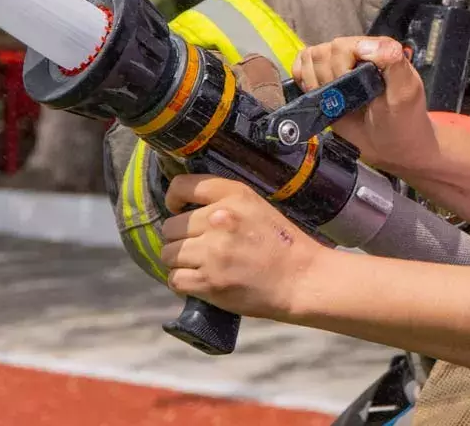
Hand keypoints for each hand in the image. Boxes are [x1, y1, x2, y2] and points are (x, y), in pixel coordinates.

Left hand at [160, 175, 326, 321]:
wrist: (301, 279)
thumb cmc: (281, 243)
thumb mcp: (257, 207)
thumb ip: (223, 202)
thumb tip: (183, 209)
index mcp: (234, 195)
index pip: (182, 186)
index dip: (173, 199)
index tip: (179, 210)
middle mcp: (219, 219)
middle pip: (169, 227)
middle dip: (180, 238)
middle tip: (198, 247)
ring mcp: (212, 252)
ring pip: (168, 254)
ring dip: (180, 261)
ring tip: (200, 265)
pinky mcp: (208, 282)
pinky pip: (174, 279)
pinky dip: (183, 282)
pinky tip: (200, 281)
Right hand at [294, 36, 439, 175]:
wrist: (391, 146)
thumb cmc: (402, 120)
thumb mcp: (405, 92)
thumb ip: (393, 62)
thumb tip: (363, 45)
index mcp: (377, 49)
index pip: (343, 45)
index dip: (340, 68)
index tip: (350, 91)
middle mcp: (355, 52)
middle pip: (323, 53)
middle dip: (328, 80)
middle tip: (344, 101)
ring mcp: (338, 64)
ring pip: (310, 58)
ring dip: (315, 83)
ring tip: (334, 101)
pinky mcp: (323, 79)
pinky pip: (301, 67)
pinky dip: (302, 81)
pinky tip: (318, 95)